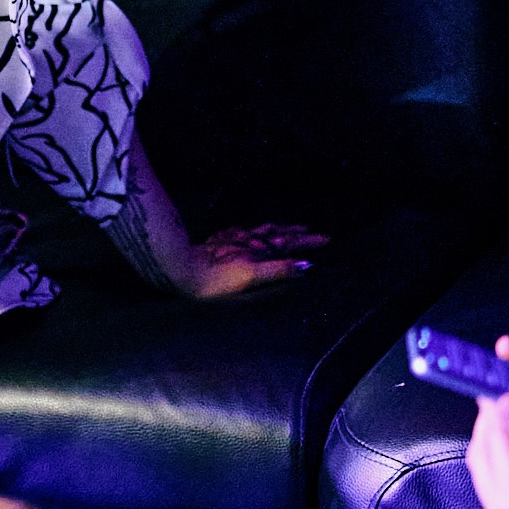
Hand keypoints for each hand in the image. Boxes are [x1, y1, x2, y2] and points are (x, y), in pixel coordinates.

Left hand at [168, 223, 326, 299]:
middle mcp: (249, 240)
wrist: (181, 269)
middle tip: (313, 232)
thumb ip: (279, 270)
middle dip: (297, 234)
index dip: (308, 242)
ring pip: (262, 230)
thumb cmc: (216, 279)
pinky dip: (256, 231)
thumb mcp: (251, 277)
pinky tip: (252, 232)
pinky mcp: (220, 241)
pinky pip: (245, 231)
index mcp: (260, 249)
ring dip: (279, 229)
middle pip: (278, 233)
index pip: (290, 243)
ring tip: (289, 228)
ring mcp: (234, 239)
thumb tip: (306, 265)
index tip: (326, 239)